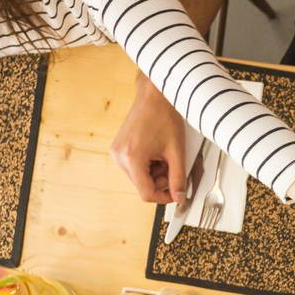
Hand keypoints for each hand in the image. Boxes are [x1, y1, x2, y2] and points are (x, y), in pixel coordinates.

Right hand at [110, 81, 189, 206]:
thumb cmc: (164, 117)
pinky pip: (134, 167)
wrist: (154, 96)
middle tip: (171, 164)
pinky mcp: (117, 148)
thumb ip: (178, 178)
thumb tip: (179, 197)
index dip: (164, 197)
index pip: (146, 193)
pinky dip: (147, 164)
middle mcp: (119, 157)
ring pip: (139, 177)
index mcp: (132, 158)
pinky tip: (155, 150)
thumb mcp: (177, 152)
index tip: (175, 194)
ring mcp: (116, 152)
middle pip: (142, 185)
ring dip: (154, 172)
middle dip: (160, 180)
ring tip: (163, 154)